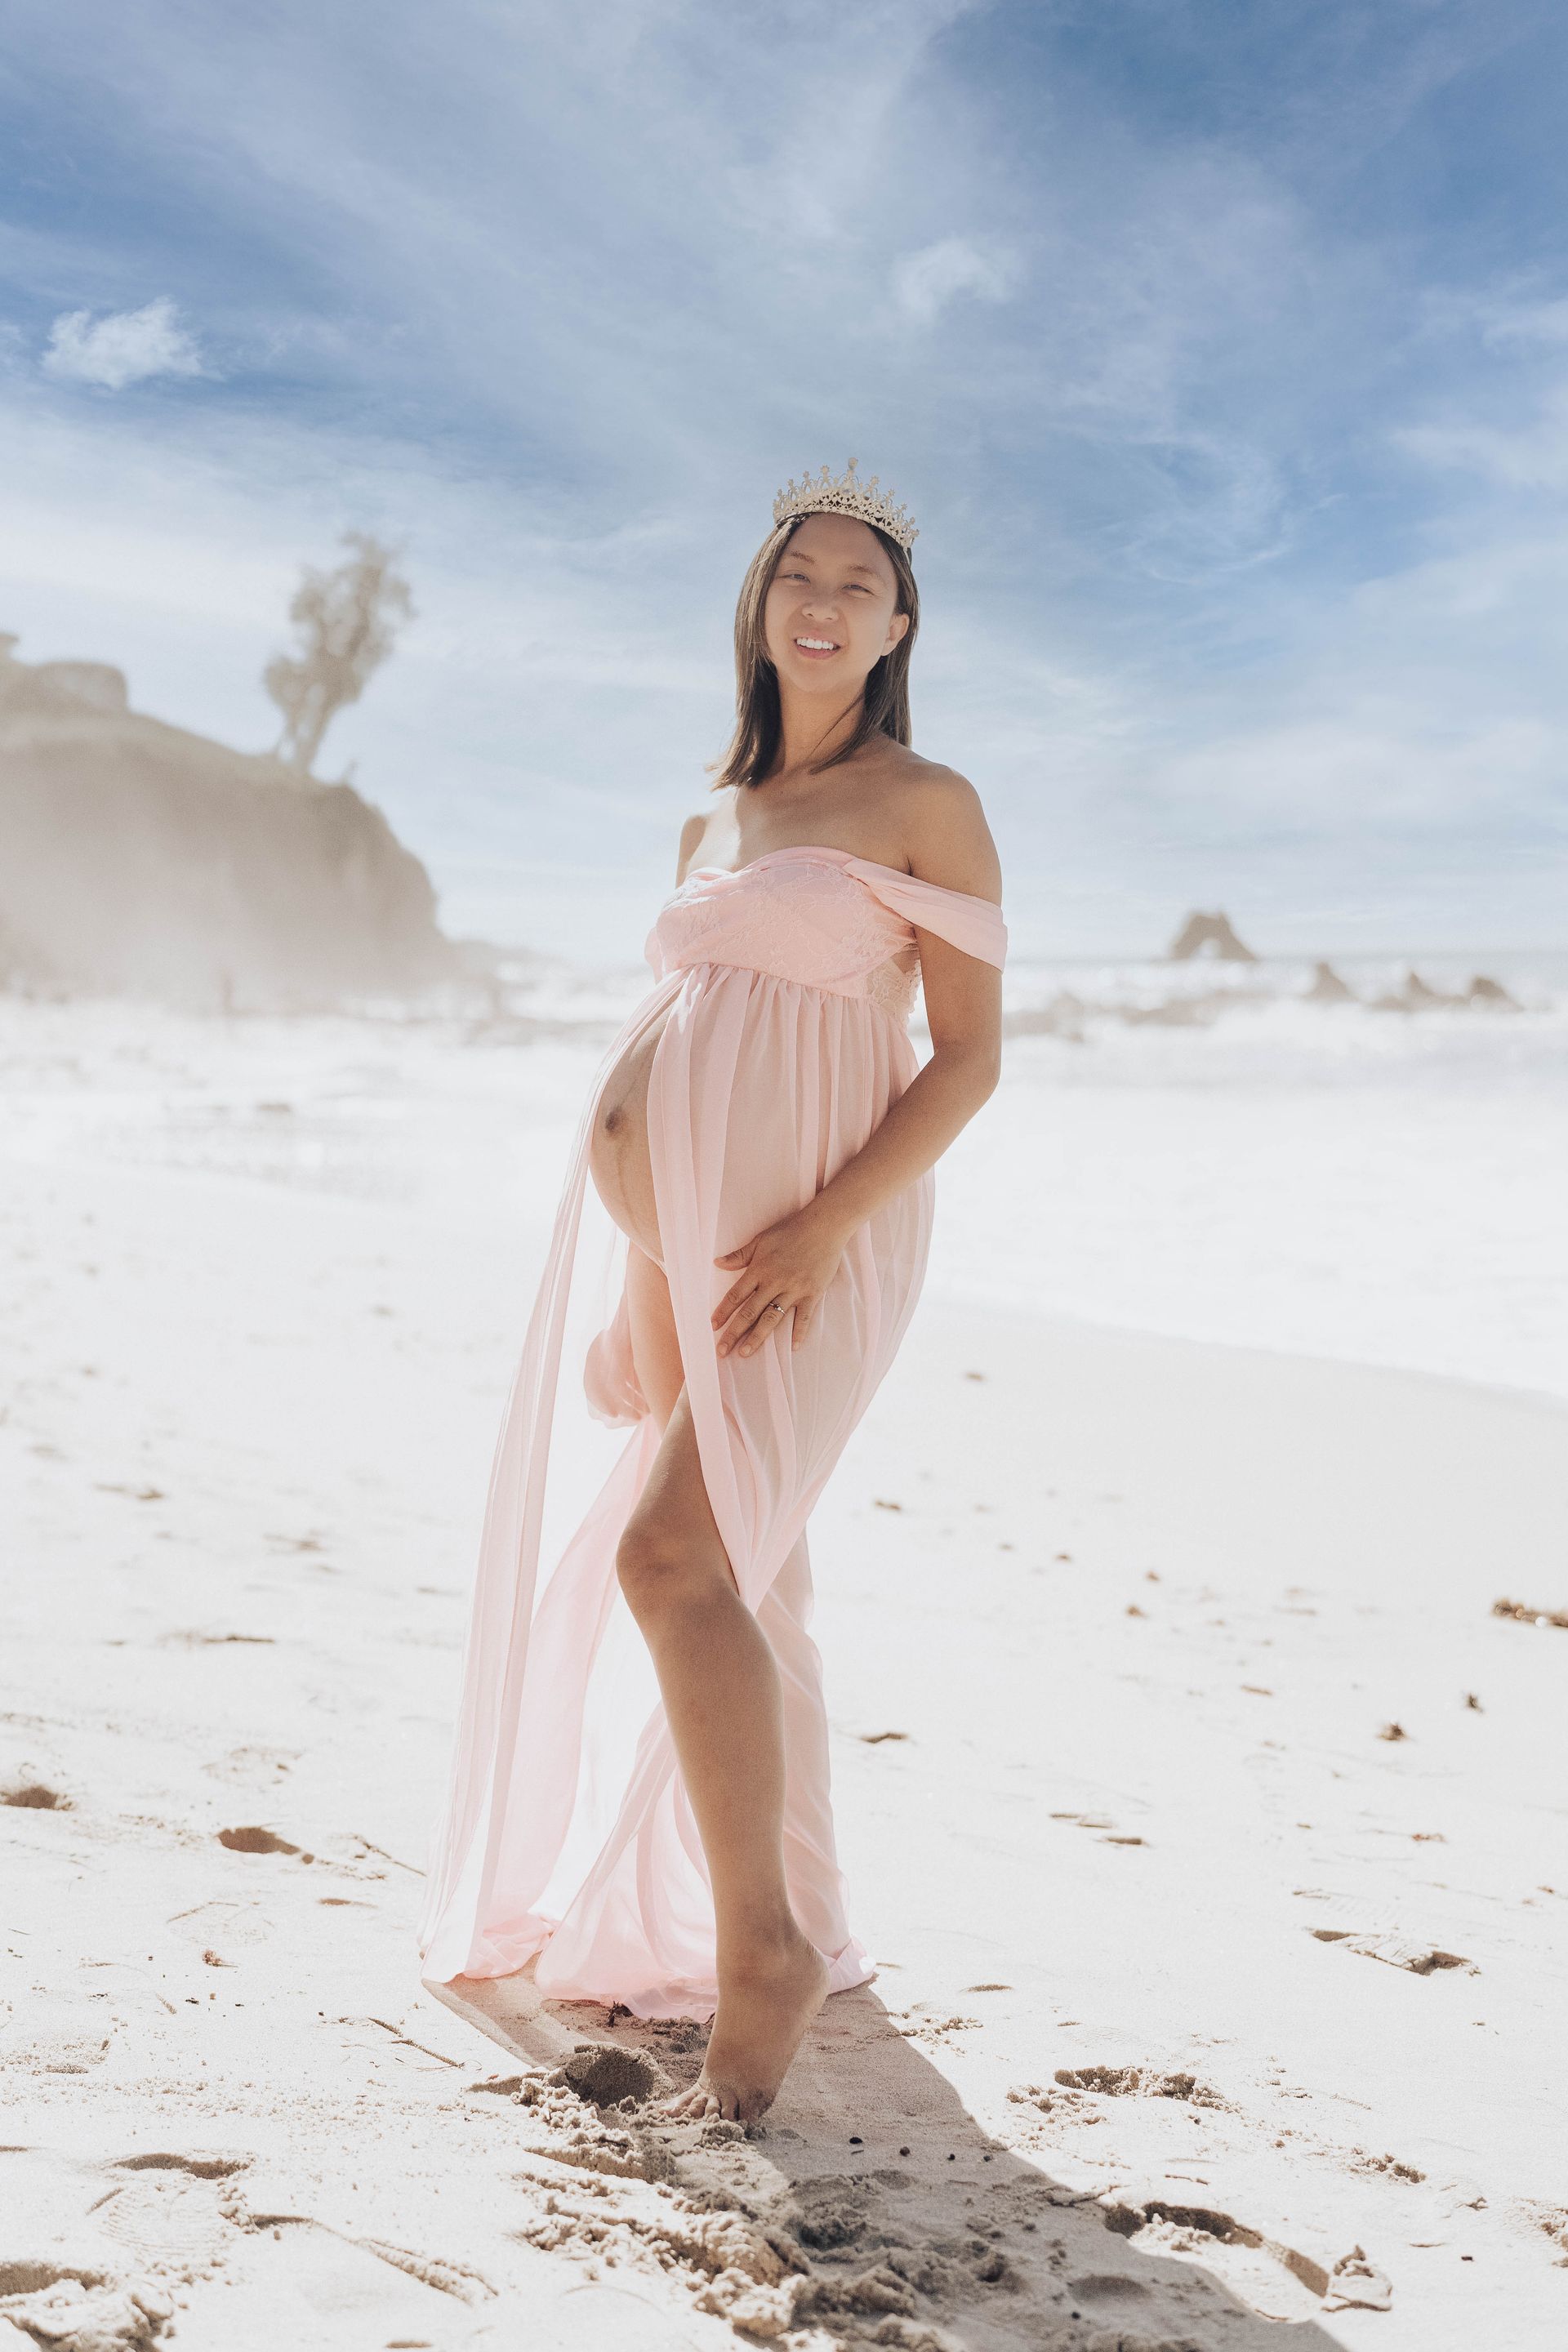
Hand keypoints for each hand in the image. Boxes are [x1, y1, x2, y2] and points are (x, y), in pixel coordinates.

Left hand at [712, 1206, 850, 1355]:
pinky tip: (793, 1347)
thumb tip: (717, 1263)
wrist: (824, 1226)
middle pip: (750, 1313)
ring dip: (757, 1338)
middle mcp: (775, 1283)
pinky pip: (804, 1317)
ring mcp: (794, 1290)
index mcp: (760, 1270)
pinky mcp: (812, 1294)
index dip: (723, 1312)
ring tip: (745, 1353)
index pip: (736, 1295)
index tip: (712, 1326)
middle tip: (722, 1351)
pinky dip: (799, 1332)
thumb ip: (739, 1255)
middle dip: (734, 1333)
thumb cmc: (791, 1230)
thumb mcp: (761, 1239)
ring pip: (772, 1319)